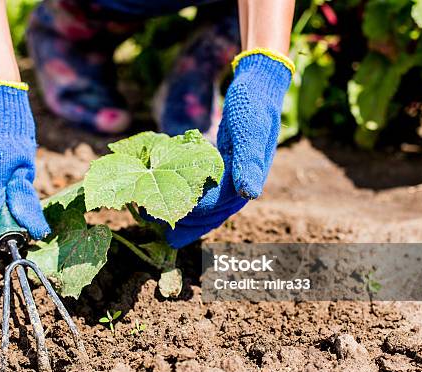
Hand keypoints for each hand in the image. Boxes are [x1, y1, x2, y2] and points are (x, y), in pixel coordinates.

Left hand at [164, 51, 292, 247]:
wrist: (258, 87)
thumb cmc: (252, 104)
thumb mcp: (251, 127)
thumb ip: (250, 160)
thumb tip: (251, 194)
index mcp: (248, 175)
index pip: (218, 201)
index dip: (195, 210)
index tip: (169, 216)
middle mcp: (242, 181)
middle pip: (215, 212)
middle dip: (189, 224)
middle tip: (162, 234)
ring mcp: (234, 177)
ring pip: (211, 207)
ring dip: (190, 220)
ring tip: (166, 234)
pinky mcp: (225, 169)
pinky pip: (208, 193)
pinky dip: (192, 203)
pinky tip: (176, 210)